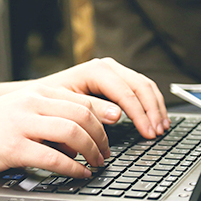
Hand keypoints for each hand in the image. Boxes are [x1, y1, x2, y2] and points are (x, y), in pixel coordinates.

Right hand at [0, 84, 110, 177]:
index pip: (81, 101)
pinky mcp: (13, 147)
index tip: (112, 134)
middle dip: (102, 137)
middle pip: (82, 115)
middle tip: (106, 154)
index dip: (103, 119)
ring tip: (97, 164)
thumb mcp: (18, 110)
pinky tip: (79, 174)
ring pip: (72, 132)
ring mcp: (21, 124)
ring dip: (91, 151)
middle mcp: (30, 103)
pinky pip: (54, 157)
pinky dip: (73, 168)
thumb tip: (80, 134)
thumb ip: (47, 115)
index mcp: (35, 93)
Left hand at [37, 58, 169, 138]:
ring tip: (162, 128)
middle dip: (152, 111)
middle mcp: (107, 67)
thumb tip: (118, 115)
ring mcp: (114, 71)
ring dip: (156, 108)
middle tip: (158, 133)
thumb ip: (92, 110)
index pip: (126, 92)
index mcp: (95, 71)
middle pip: (140, 86)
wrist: (38, 95)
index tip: (148, 133)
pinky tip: (156, 119)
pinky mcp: (116, 80)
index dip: (140, 115)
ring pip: (145, 86)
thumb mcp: (67, 107)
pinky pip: (141, 89)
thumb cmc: (48, 102)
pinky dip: (151, 104)